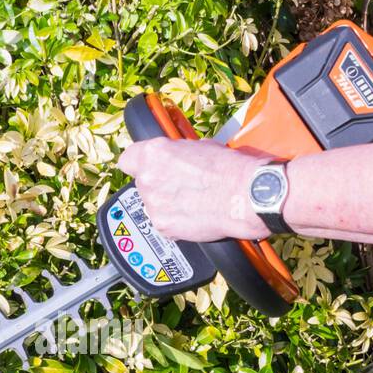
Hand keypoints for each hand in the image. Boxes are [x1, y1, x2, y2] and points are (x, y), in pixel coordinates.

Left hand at [116, 138, 271, 242]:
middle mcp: (148, 178)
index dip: (139, 164)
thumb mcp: (200, 147)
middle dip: (159, 185)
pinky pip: (163, 222)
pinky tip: (193, 215)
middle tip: (181, 186)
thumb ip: (177, 153)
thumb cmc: (229, 169)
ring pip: (152, 204)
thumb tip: (176, 158)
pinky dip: (174, 221)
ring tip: (191, 202)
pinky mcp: (163, 225)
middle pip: (143, 183)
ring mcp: (153, 204)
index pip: (128, 159)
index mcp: (154, 153)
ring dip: (166, 204)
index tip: (147, 168)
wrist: (244, 196)